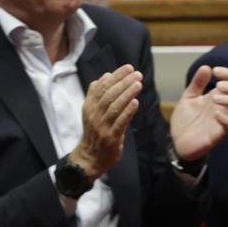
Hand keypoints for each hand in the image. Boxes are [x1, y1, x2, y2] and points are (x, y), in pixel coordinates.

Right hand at [72, 65, 142, 179]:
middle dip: (123, 82)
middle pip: (109, 95)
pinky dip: (127, 112)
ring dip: (127, 94)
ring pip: (114, 107)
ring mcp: (102, 126)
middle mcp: (94, 114)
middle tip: (137, 74)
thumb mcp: (91, 111)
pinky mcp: (110, 138)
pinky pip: (119, 123)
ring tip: (138, 84)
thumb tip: (105, 75)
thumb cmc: (94, 133)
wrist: (89, 158)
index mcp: (90, 106)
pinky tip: (136, 103)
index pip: (102, 87)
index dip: (116, 76)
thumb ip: (97, 94)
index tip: (128, 68)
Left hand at [170, 65, 227, 160]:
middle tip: (219, 85)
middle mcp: (223, 108)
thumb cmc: (185, 120)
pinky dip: (225, 119)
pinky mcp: (218, 134)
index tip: (216, 71)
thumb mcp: (188, 97)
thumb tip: (206, 67)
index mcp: (218, 97)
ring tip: (214, 98)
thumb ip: (197, 83)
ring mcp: (223, 121)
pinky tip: (215, 114)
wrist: (177, 141)